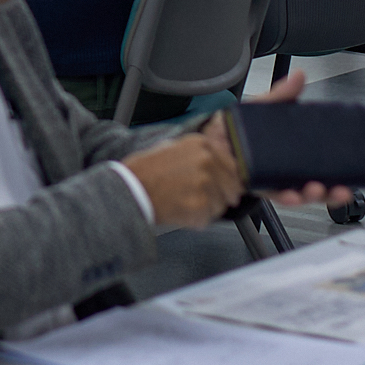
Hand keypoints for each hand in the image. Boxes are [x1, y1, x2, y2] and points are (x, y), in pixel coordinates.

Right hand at [121, 123, 245, 227]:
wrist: (130, 189)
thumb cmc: (145, 171)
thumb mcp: (173, 148)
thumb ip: (200, 155)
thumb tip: (222, 168)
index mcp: (202, 144)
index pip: (234, 167)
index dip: (230, 181)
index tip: (228, 188)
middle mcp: (207, 161)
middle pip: (233, 188)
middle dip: (221, 197)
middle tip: (200, 199)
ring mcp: (205, 183)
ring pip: (221, 206)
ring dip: (206, 209)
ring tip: (182, 202)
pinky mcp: (200, 204)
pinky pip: (207, 219)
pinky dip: (195, 220)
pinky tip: (178, 210)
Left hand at [229, 70, 357, 209]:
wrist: (210, 136)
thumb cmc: (239, 126)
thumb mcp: (263, 107)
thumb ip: (281, 95)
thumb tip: (299, 76)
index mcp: (292, 151)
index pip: (319, 165)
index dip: (337, 174)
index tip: (349, 178)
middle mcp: (286, 169)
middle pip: (315, 184)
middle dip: (330, 191)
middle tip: (340, 188)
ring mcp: (272, 179)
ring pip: (297, 193)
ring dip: (310, 195)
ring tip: (316, 189)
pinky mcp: (256, 185)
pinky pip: (273, 194)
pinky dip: (283, 195)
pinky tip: (289, 193)